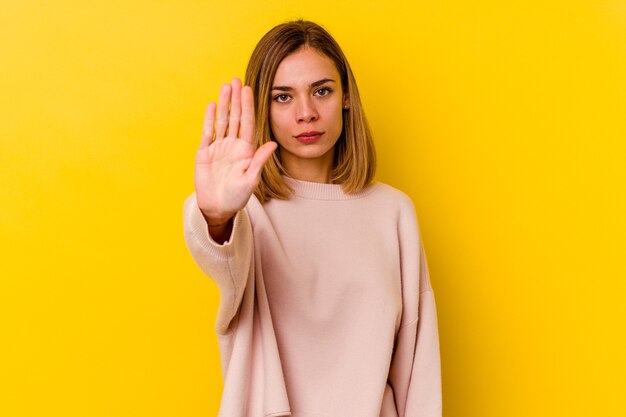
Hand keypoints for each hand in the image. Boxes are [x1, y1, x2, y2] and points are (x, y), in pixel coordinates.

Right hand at [194, 78, 276, 224]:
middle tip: (236, 79)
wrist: (218, 208)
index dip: (247, 106)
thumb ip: (259, 160)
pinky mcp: (204, 152)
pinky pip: (207, 132)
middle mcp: (233, 145)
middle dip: (236, 99)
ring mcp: (218, 147)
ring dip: (223, 104)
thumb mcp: (251, 180)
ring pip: (221, 121)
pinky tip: (211, 105)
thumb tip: (272, 143)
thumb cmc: (236, 197)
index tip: (249, 90)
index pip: (247, 123)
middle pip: (234, 117)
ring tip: (225, 86)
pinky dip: (209, 119)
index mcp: (246, 150)